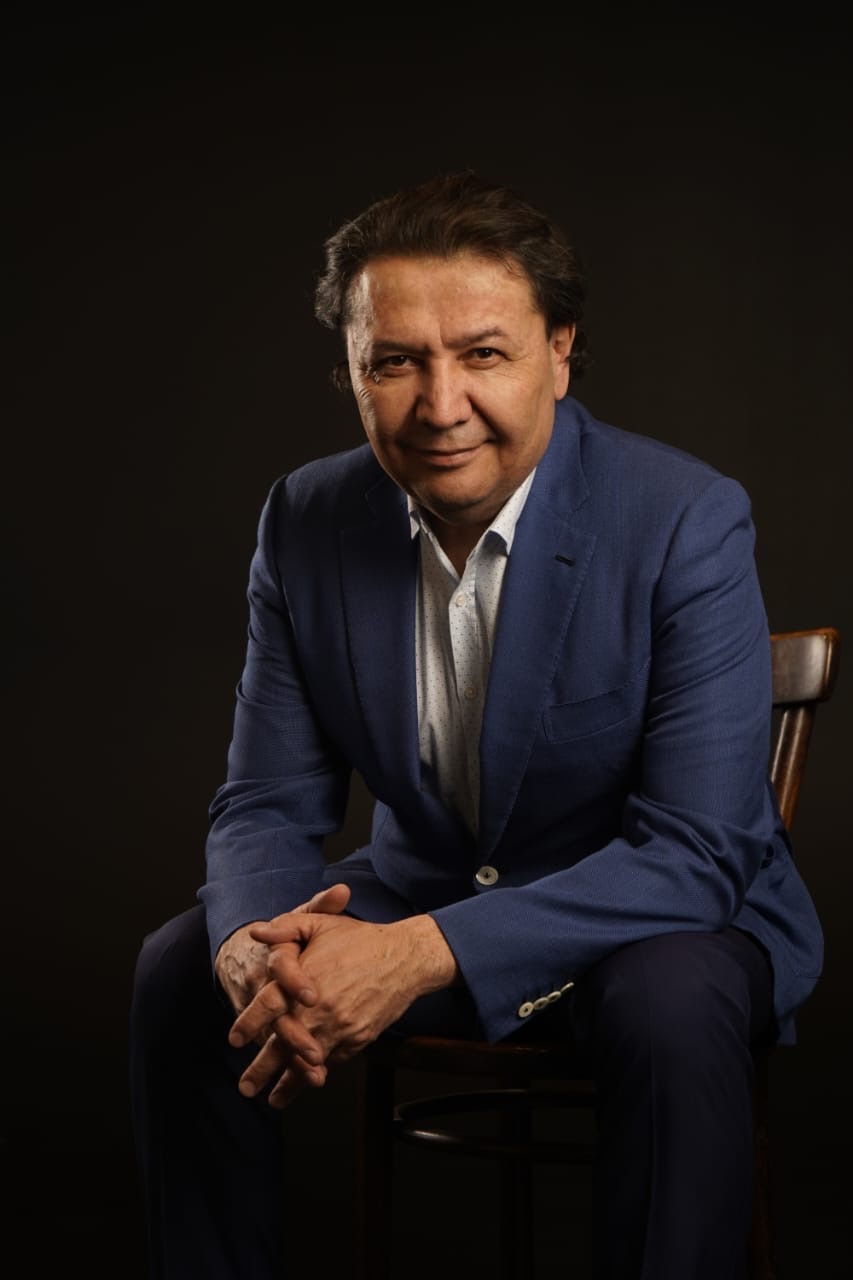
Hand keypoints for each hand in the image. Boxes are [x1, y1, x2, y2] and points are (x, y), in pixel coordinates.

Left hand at [230, 900, 457, 1107]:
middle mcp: (319, 1011)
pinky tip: (310, 1082)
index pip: (267, 1007)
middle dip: (261, 1070)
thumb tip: (256, 935)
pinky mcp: (358, 1039)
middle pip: (282, 1046)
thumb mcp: (321, 924)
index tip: (234, 1041)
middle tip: (245, 1088)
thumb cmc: (362, 939)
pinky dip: (319, 1072)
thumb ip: (286, 928)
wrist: (405, 958)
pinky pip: (334, 1060)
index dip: (248, 1025)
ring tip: (274, 1101)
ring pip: (307, 1062)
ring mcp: (339, 1028)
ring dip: (289, 1083)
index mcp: (304, 983)